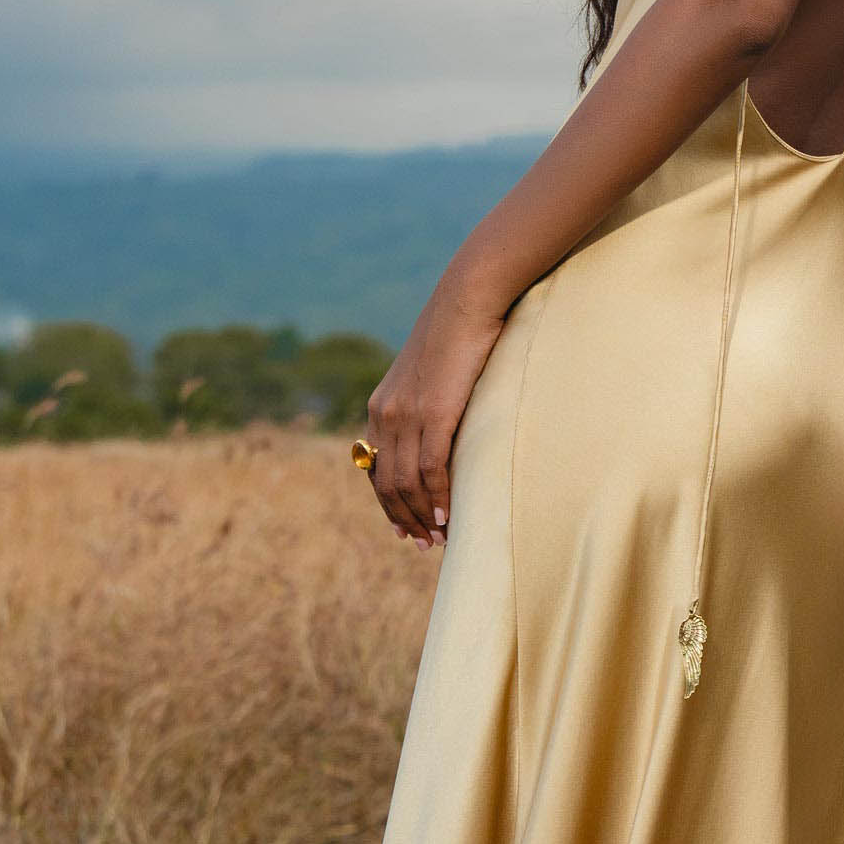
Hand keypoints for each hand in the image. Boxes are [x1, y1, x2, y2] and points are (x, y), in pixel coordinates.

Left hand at [363, 277, 507, 545]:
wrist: (468, 299)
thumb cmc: (460, 332)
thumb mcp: (433, 372)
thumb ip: (429, 401)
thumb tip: (444, 424)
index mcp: (381, 405)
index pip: (375, 468)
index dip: (387, 503)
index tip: (403, 527)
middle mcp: (385, 414)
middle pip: (386, 483)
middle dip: (403, 518)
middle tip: (423, 544)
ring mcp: (407, 414)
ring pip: (406, 482)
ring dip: (421, 516)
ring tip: (437, 539)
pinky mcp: (433, 413)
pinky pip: (431, 468)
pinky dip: (437, 498)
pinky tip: (447, 517)